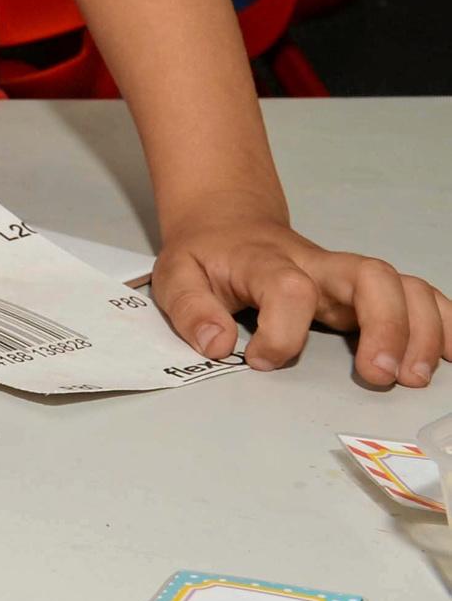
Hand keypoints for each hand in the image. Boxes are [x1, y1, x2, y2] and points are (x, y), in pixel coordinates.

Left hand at [153, 220, 447, 386]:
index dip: (280, 332)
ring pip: (403, 286)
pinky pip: (418, 296)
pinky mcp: (367, 291)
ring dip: (422, 329)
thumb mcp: (175, 275)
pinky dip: (445, 322)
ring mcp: (347, 278)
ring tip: (416, 377)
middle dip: (384, 325)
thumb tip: (217, 344)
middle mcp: (317, 267)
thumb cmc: (207, 255)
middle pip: (370, 276)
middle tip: (378, 375)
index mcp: (266, 263)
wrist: (228, 224)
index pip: (288, 289)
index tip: (258, 360)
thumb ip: (190, 308)